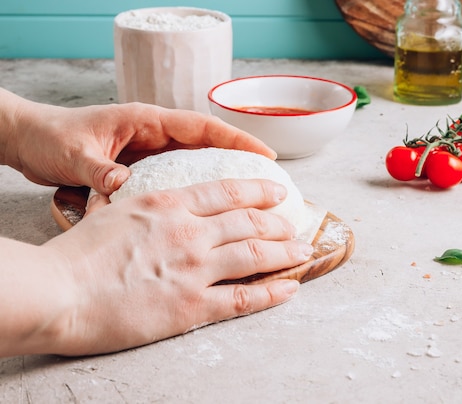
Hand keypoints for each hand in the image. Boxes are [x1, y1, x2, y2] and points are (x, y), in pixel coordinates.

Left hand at [4, 90, 272, 194]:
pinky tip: (212, 213)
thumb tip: (120, 185)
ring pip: (198, 164)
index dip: (236, 139)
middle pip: (209, 146)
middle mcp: (155, 135)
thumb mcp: (75, 154)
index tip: (266, 154)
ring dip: (224, 179)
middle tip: (271, 184)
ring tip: (252, 202)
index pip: (201, 128)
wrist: (31, 141)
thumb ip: (99, 170)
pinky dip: (198, 192)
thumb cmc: (51, 138)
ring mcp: (151, 152)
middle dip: (241, 161)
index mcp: (146, 122)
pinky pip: (180, 179)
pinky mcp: (143, 168)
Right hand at [40, 179, 310, 355]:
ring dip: (284, 253)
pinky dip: (272, 292)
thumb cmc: (76, 253)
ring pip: (255, 255)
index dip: (259, 191)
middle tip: (294, 226)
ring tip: (302, 252)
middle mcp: (190, 231)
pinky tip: (291, 287)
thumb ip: (136, 203)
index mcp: (170, 203)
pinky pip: (243, 297)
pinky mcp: (192, 305)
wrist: (59, 291)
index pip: (228, 192)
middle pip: (249, 222)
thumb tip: (134, 193)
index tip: (278, 192)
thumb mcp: (110, 211)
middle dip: (278, 224)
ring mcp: (195, 267)